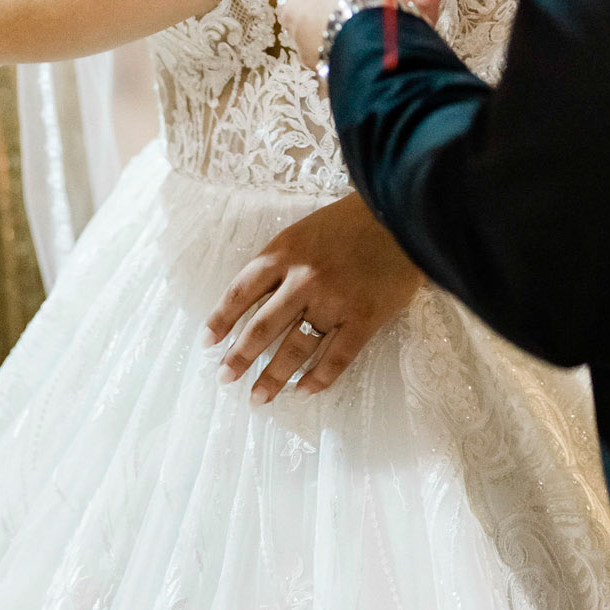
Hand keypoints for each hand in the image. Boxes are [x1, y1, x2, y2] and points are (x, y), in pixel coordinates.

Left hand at [205, 192, 420, 402]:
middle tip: (225, 378)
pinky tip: (303, 390)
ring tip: (258, 397)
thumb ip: (281, 262)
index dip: (221, 318)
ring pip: (295, 349)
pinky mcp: (364, 318)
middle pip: (262, 327)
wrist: (402, 212)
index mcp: (285, 251)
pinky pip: (336, 358)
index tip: (207, 342)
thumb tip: (253, 302)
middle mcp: (303, 278)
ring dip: (273, 377)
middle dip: (239, 357)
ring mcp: (334, 301)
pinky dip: (318, 378)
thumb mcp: (305, 230)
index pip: (241, 290)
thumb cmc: (352, 220)